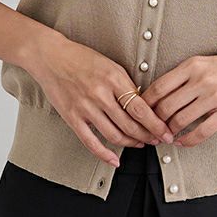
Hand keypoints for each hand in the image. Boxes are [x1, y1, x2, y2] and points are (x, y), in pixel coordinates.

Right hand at [26, 33, 174, 166]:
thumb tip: (142, 104)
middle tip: (156, 140)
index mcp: (113, 78)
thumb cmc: (81, 58)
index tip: (165, 132)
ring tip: (140, 143)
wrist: (52, 57)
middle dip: (147, 136)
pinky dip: (105, 154)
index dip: (155, 124)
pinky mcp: (72, 117)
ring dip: (131, 143)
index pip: (140, 108)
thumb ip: (125, 84)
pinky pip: (91, 142)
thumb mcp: (110, 65)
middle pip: (130, 124)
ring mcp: (85, 107)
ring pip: (114, 135)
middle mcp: (100, 94)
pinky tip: (115, 159)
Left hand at [139, 46, 216, 147]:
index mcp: (192, 65)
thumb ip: (182, 75)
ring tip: (166, 136)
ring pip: (180, 121)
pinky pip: (201, 132)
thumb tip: (157, 94)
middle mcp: (201, 80)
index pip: (159, 87)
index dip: (145, 104)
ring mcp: (215, 96)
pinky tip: (183, 142)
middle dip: (155, 122)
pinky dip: (188, 140)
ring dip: (170, 132)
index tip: (141, 112)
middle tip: (152, 129)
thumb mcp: (203, 62)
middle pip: (166, 107)